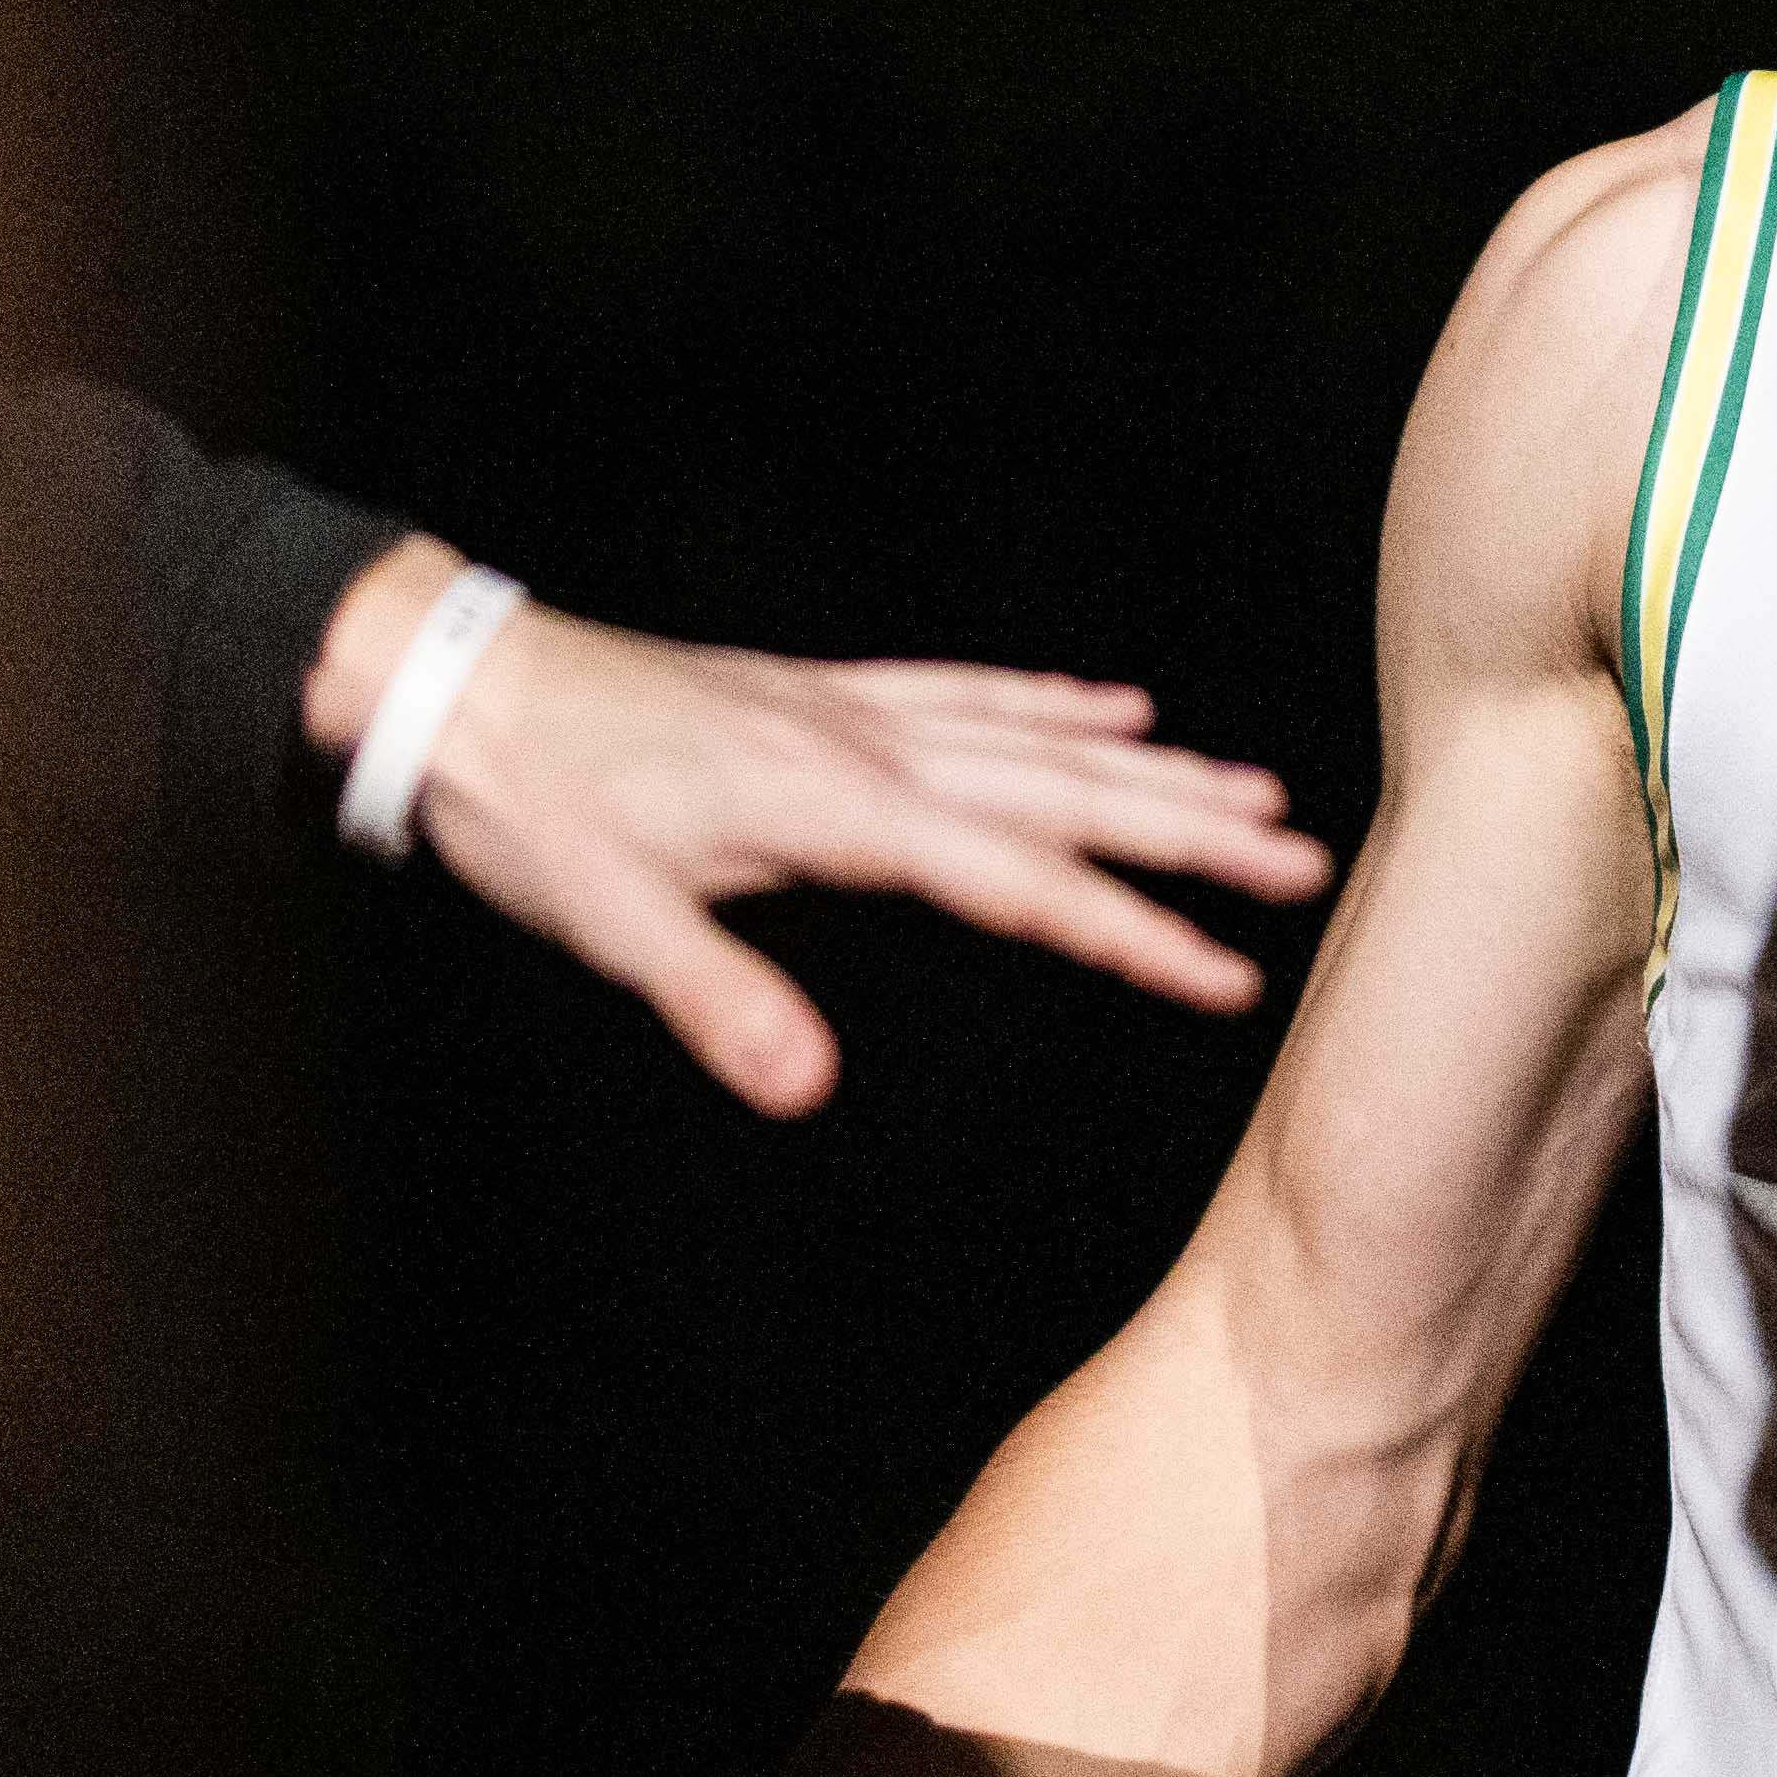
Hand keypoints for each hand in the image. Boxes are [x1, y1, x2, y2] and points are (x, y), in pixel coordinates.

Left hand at [314, 546, 1339, 1113]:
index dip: (1133, 933)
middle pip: (1067, 796)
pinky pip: (972, 693)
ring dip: (1154, 769)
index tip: (1231, 974)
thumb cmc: (534, 809)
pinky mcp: (824, 697)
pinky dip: (1055, 702)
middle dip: (1194, 835)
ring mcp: (855, 713)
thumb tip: (809, 1090)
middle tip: (1309, 860)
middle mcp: (872, 750)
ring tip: (1257, 791)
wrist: (467, 686)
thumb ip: (718, 1001)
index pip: (1021, 883)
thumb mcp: (606, 921)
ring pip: (1041, 741)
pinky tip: (1118, 706)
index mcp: (839, 811)